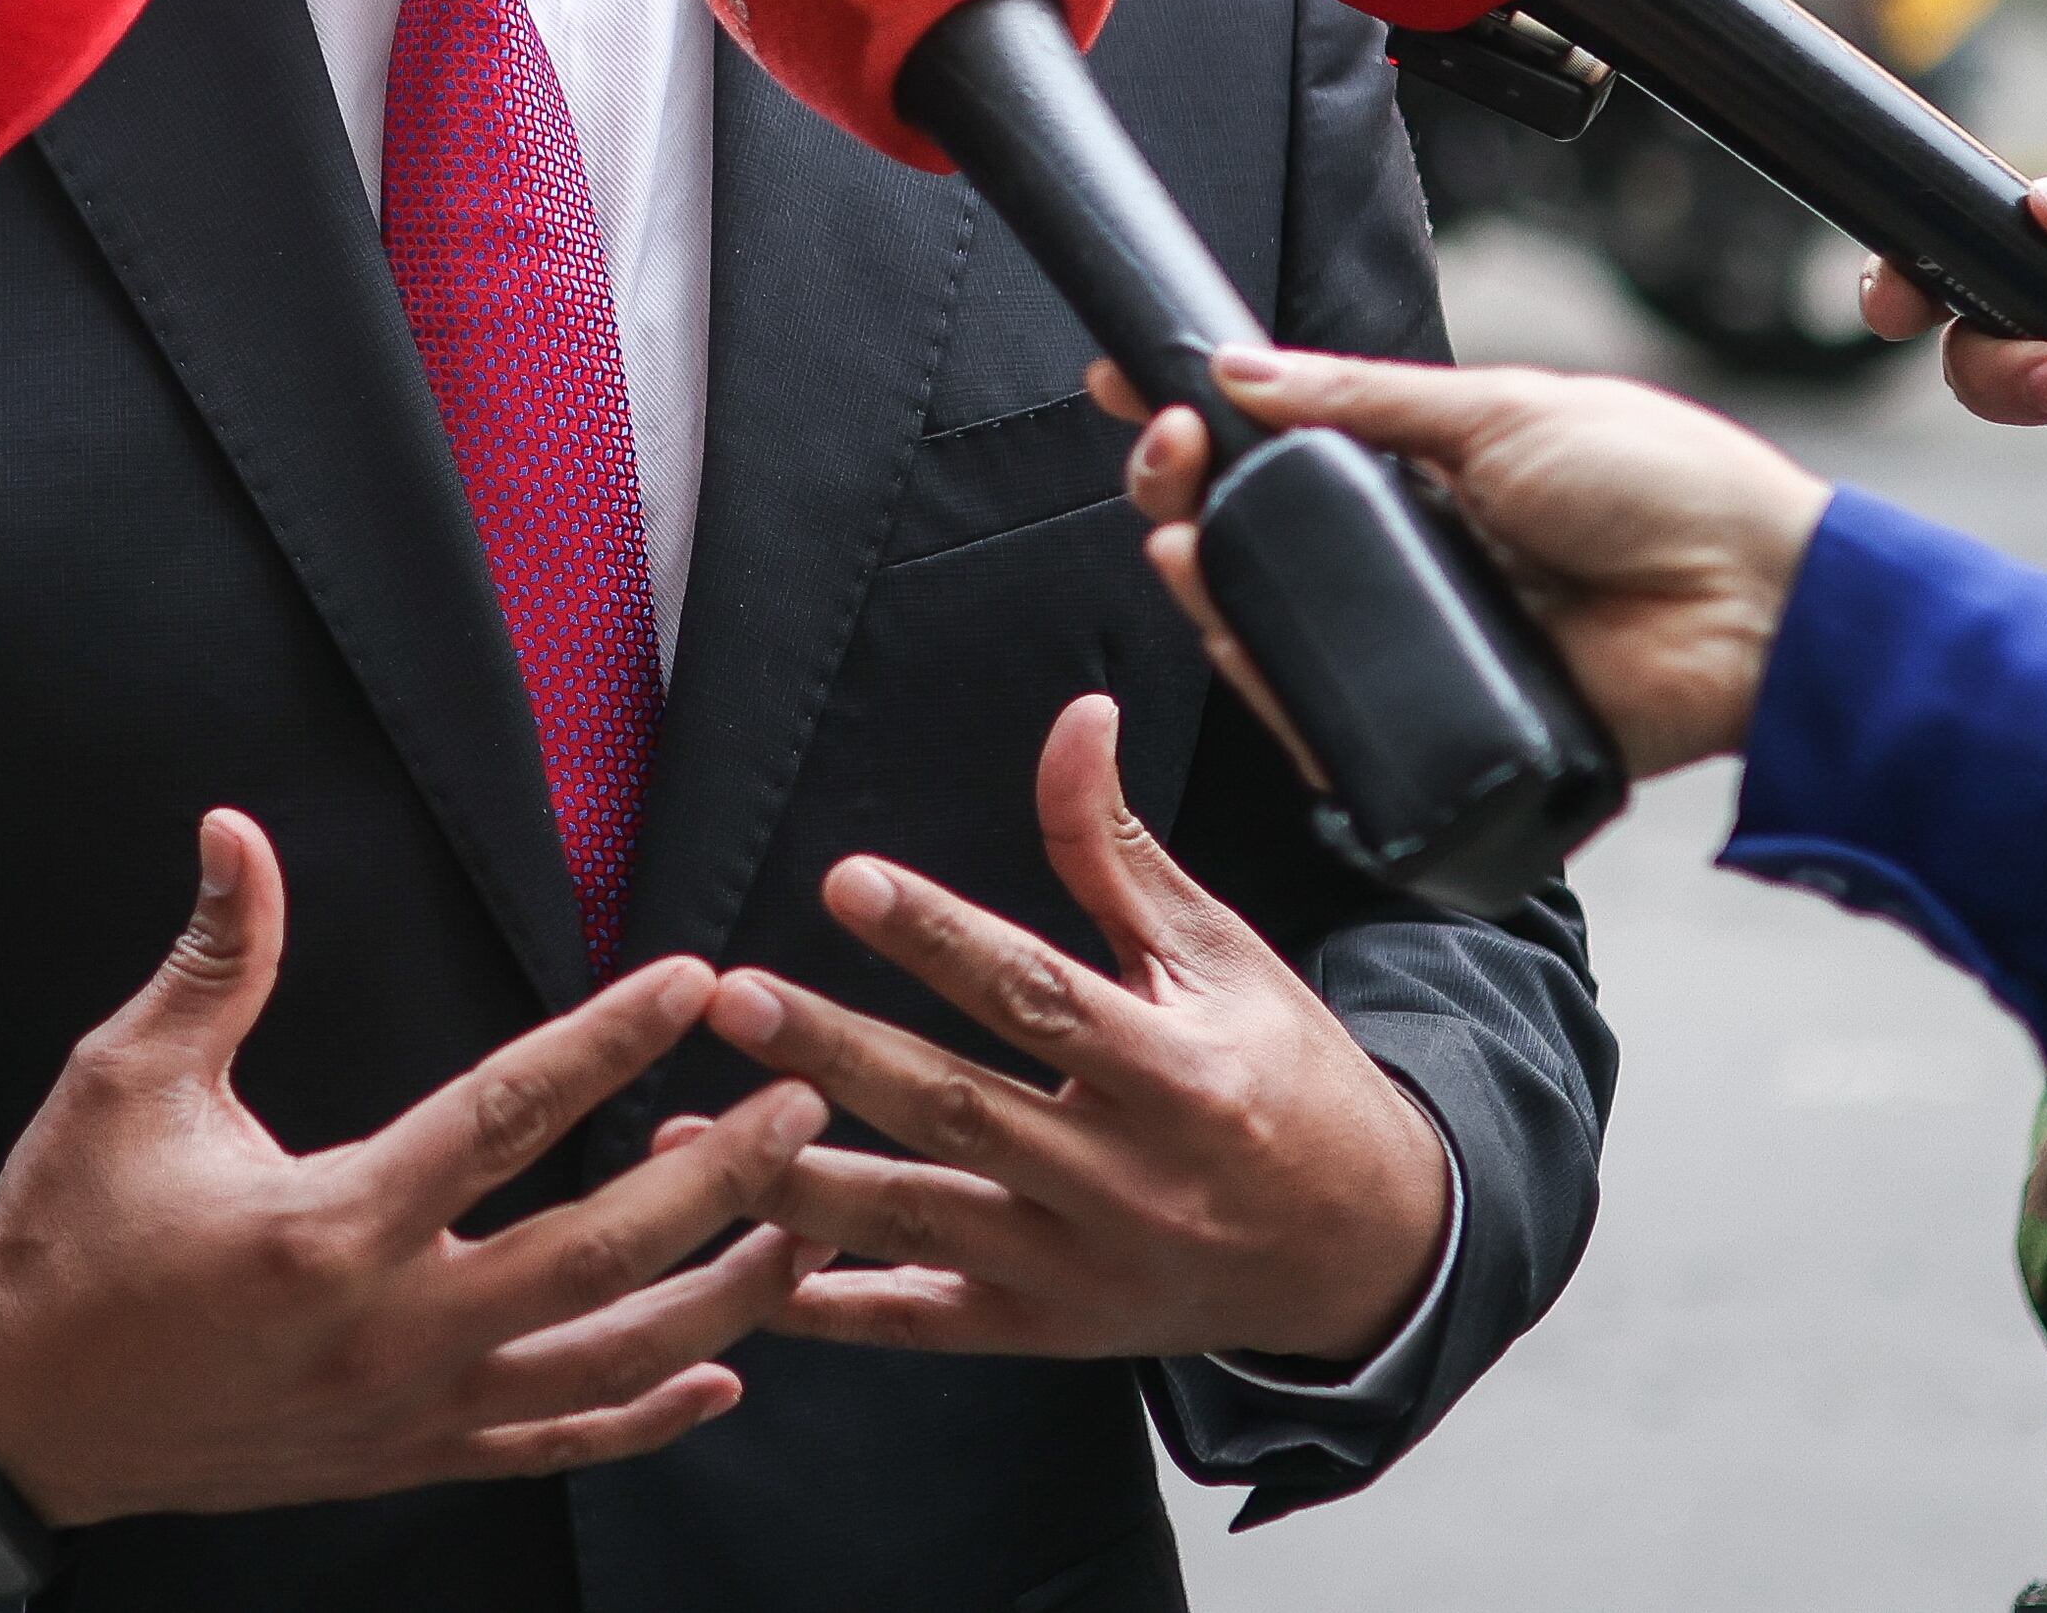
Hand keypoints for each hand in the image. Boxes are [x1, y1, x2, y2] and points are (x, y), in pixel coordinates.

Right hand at [0, 810, 830, 1526]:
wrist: (11, 1421)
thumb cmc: (63, 1239)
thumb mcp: (122, 1082)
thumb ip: (215, 959)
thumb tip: (241, 830)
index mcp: (328, 1225)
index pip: (508, 1117)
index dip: (609, 1041)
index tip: (692, 981)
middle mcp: (388, 1330)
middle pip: (598, 1255)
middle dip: (720, 1181)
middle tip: (802, 1102)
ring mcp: (407, 1411)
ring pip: (602, 1363)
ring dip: (716, 1296)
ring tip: (800, 1225)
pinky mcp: (405, 1459)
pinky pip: (553, 1443)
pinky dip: (645, 1415)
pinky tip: (717, 1373)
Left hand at [688, 694, 1446, 1365]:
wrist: (1365, 1249)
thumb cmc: (1281, 1076)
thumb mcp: (1219, 955)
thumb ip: (1118, 849)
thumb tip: (1075, 716)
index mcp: (1177, 1074)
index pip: (1041, 998)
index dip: (942, 938)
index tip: (848, 881)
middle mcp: (1128, 1183)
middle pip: (958, 1112)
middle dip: (836, 1056)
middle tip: (730, 997)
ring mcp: (1082, 1269)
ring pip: (920, 1225)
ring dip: (797, 1182)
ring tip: (681, 1139)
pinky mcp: (1048, 1329)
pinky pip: (922, 1322)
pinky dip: (829, 1304)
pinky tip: (739, 1259)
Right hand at [1160, 345, 1826, 773]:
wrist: (1759, 607)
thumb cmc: (1667, 487)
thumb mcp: (1503, 411)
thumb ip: (1366, 398)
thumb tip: (1241, 370)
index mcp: (1425, 471)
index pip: (1280, 444)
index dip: (1199, 421)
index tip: (1130, 385)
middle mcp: (1409, 558)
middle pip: (1253, 538)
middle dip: (1183, 492)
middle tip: (1165, 454)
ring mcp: (1417, 644)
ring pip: (1270, 628)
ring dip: (1205, 584)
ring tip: (1184, 542)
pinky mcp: (1435, 728)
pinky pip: (1324, 720)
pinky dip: (1268, 689)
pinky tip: (1237, 642)